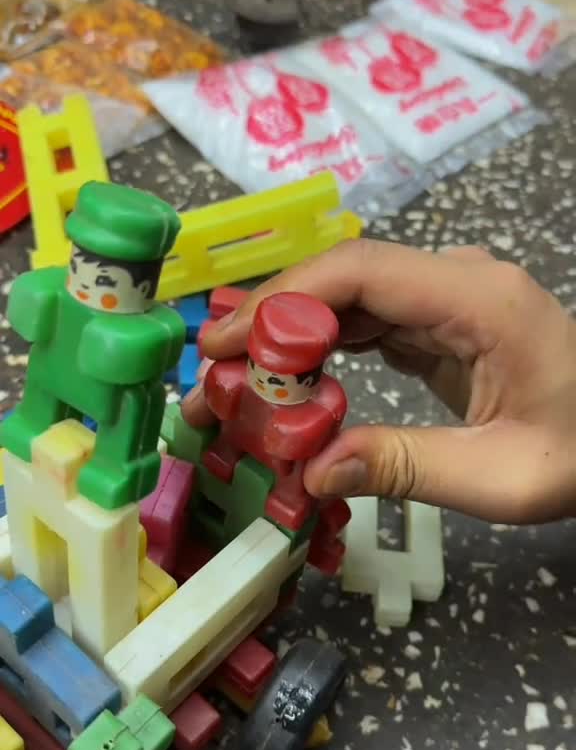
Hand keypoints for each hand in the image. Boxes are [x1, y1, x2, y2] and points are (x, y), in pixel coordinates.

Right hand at [183, 239, 575, 523]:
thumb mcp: (499, 478)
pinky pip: (367, 322)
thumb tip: (310, 472)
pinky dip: (321, 350)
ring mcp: (448, 297)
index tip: (228, 344)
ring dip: (289, 338)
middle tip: (214, 377)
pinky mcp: (439, 322)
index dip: (283, 300)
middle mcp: (459, 282)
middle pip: (343, 280)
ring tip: (236, 385)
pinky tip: (287, 383)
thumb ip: (404, 468)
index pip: (360, 271)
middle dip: (271, 323)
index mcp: (479, 300)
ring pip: (348, 299)